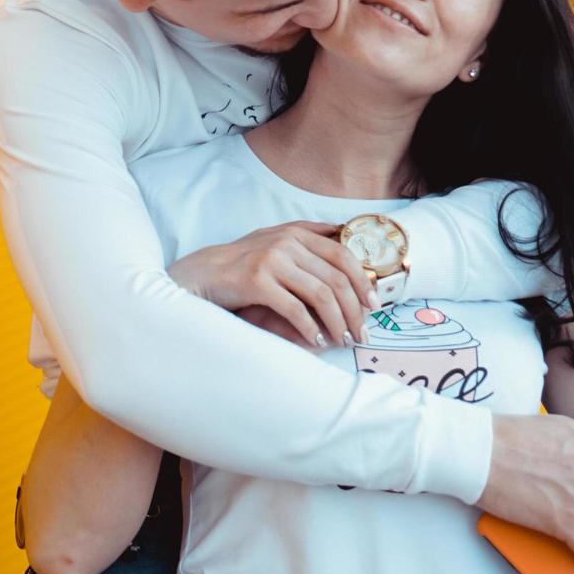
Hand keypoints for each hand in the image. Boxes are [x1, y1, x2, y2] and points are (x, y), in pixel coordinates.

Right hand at [169, 221, 376, 348]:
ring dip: (338, 322)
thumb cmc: (241, 262)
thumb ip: (306, 236)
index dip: (363, 282)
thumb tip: (343, 234)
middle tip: (361, 334)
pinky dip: (310, 328)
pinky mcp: (257, 282)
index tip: (372, 306)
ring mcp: (272, 260)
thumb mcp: (274, 239)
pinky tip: (317, 340)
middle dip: (355, 310)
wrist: (201, 273)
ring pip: (321, 295)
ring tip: (343, 341)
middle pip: (337, 278)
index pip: (344, 255)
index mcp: (296, 232)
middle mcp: (286, 242)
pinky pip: (295, 309)